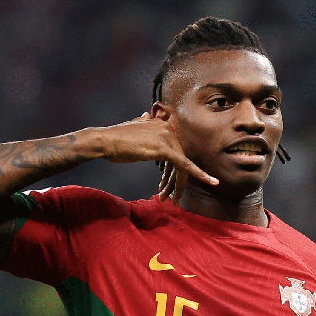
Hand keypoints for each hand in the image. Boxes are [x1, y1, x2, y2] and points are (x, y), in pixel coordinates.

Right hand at [103, 112, 217, 204]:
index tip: (166, 185)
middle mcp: (168, 129)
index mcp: (162, 124)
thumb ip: (142, 122)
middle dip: (175, 182)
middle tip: (169, 198)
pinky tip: (212, 182)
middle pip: (180, 160)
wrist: (104, 141)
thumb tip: (145, 115)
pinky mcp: (165, 149)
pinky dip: (200, 174)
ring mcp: (168, 138)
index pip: (174, 151)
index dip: (170, 172)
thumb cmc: (114, 139)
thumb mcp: (132, 127)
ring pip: (181, 166)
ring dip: (177, 186)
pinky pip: (185, 165)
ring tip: (171, 200)